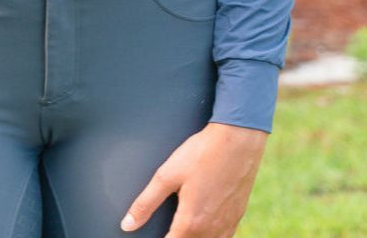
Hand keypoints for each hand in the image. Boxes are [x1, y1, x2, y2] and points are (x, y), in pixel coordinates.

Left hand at [120, 121, 268, 236]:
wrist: (239, 139)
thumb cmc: (202, 153)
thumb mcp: (167, 174)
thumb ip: (146, 202)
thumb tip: (128, 225)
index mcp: (191, 222)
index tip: (152, 236)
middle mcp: (211, 230)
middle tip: (167, 228)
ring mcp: (227, 224)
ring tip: (182, 227)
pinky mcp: (237, 215)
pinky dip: (211, 237)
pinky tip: (203, 226)